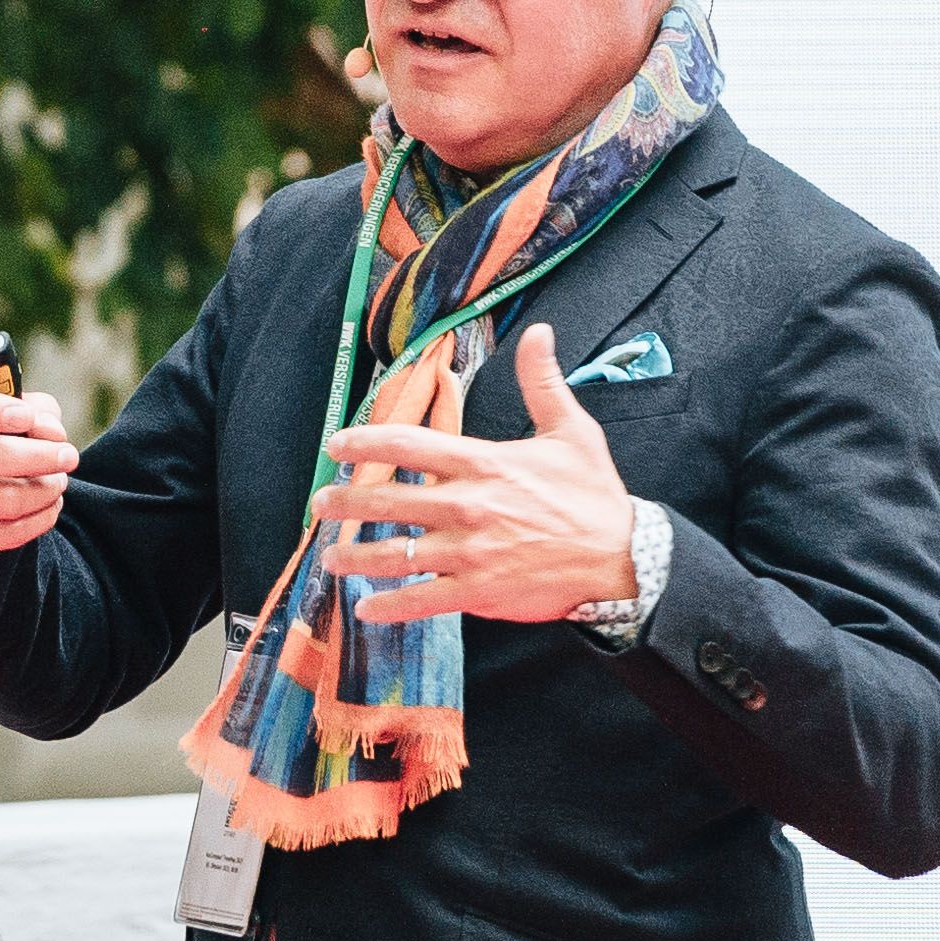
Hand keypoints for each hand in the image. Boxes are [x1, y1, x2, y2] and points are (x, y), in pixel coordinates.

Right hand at [0, 380, 79, 568]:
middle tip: (69, 456)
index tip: (26, 416)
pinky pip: (6, 533)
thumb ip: (35, 410)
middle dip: (38, 456)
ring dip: (43, 491)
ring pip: (1, 499)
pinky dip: (39, 519)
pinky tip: (49, 506)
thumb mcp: (12, 413)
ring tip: (59, 482)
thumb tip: (51, 431)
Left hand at [312, 323, 636, 624]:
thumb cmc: (594, 495)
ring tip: (330, 559)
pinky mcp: (478, 591)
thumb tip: (539, 332)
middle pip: (389, 501)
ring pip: (396, 555)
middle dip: (346, 504)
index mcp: (483, 464)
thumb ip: (543, 382)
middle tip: (318, 505)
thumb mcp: (572, 431)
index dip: (365, 442)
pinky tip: (366, 607)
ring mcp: (470, 553)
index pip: (410, 445)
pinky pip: (422, 600)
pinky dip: (391, 606)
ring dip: (356, 558)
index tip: (335, 446)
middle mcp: (468, 507)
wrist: (621, 558)